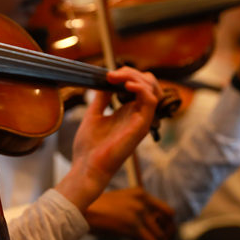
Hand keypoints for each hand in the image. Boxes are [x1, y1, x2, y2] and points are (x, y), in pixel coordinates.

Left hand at [55, 67, 160, 211]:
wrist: (87, 167)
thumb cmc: (89, 147)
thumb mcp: (93, 115)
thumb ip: (101, 98)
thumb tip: (104, 81)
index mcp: (127, 112)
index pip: (139, 85)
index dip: (127, 74)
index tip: (107, 74)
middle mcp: (137, 115)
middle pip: (148, 84)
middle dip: (132, 73)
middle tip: (112, 74)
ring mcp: (141, 120)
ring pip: (152, 89)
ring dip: (136, 77)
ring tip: (118, 77)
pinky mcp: (141, 126)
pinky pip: (151, 101)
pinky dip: (141, 88)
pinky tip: (127, 86)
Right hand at [85, 188, 174, 239]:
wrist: (80, 209)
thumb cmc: (97, 208)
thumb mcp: (121, 202)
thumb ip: (137, 210)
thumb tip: (150, 228)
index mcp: (141, 194)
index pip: (169, 212)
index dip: (170, 227)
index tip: (166, 237)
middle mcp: (142, 202)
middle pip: (166, 227)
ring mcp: (137, 214)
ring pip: (159, 238)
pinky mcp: (131, 227)